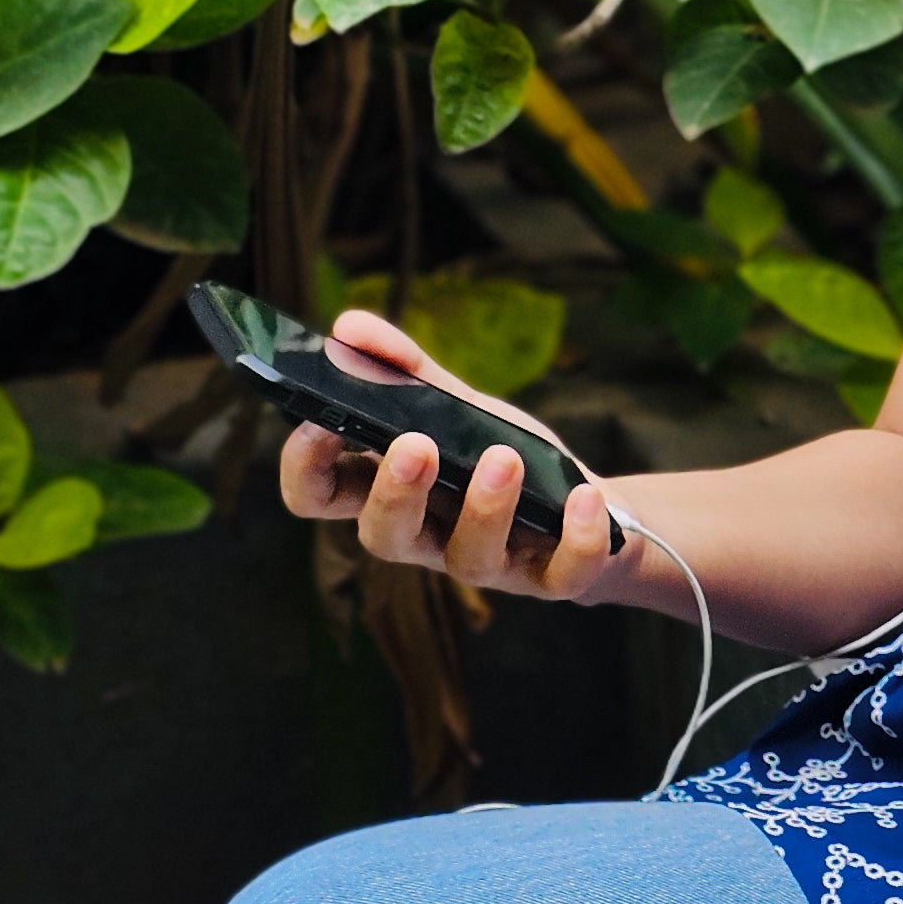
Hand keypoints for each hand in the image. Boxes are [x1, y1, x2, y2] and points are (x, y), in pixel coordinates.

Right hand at [276, 308, 636, 604]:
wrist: (595, 508)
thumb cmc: (506, 457)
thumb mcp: (458, 409)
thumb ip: (405, 370)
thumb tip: (348, 325)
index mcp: (391, 492)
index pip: (320, 498)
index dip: (307, 469)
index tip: (318, 424)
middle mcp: (429, 538)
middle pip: (383, 537)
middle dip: (393, 493)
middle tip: (413, 444)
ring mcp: (490, 563)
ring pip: (468, 558)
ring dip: (484, 506)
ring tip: (504, 456)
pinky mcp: (552, 577)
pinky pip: (560, 573)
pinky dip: (574, 538)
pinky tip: (581, 497)